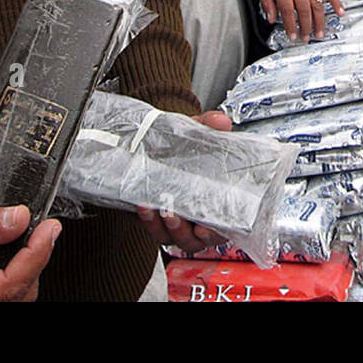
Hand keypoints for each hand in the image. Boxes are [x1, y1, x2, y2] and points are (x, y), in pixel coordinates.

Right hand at [0, 204, 58, 300]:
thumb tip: (17, 219)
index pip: (6, 285)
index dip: (35, 255)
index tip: (49, 228)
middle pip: (16, 292)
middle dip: (33, 259)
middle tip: (42, 226)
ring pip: (12, 293)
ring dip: (24, 263)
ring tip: (23, 233)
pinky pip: (0, 289)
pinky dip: (12, 267)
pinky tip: (9, 246)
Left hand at [136, 111, 231, 252]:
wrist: (160, 145)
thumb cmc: (187, 146)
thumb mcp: (199, 134)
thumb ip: (210, 126)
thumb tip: (221, 122)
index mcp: (216, 206)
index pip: (220, 230)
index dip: (213, 234)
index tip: (203, 228)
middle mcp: (195, 220)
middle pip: (192, 240)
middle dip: (182, 231)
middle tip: (173, 214)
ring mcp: (173, 222)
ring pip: (169, 236)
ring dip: (159, 226)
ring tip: (153, 208)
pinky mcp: (153, 218)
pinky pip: (150, 227)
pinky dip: (145, 220)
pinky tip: (142, 205)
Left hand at [258, 0, 343, 42]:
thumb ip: (267, 3)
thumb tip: (271, 20)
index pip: (287, 9)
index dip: (290, 25)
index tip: (292, 36)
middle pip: (303, 8)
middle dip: (306, 26)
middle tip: (306, 38)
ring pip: (317, 3)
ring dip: (319, 20)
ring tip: (319, 33)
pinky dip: (336, 2)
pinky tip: (340, 12)